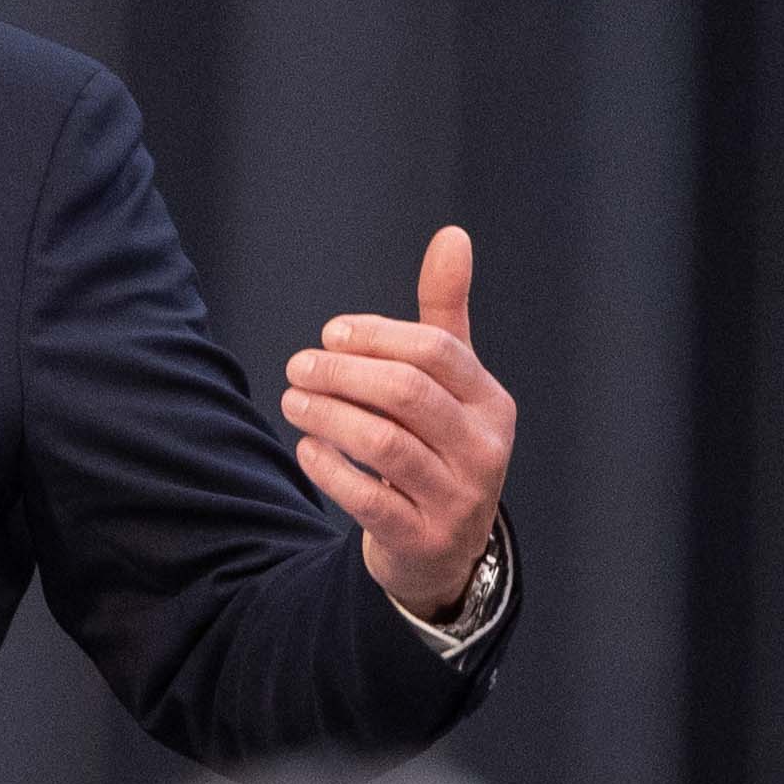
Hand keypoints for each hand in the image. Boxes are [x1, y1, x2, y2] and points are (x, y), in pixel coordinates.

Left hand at [285, 225, 515, 623]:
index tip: (330, 334)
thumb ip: (444, 313)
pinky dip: (328, 467)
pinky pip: (367, 498)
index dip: (376, 335)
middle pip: (407, 393)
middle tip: (297, 366)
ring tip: (292, 400)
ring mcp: (457, 498)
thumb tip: (452, 235)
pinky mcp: (421, 537)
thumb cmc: (439, 444)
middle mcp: (484, 450)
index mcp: (491, 403)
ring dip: (327, 416)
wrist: (442, 547)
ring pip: (384, 444)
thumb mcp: (450, 382)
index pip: (435, 352)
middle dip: (342, 374)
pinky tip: (307, 447)